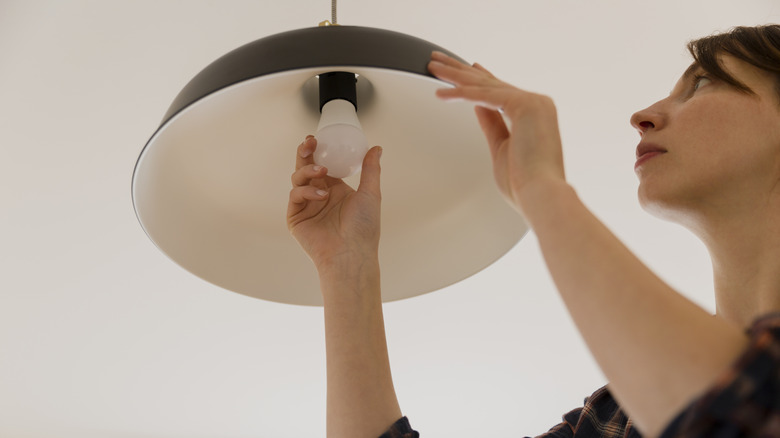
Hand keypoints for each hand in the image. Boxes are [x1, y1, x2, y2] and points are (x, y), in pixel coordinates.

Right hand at [287, 135, 382, 273]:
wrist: (351, 254)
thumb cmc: (364, 229)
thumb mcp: (371, 194)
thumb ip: (371, 169)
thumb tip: (376, 148)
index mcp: (336, 190)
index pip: (323, 164)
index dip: (318, 151)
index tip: (318, 138)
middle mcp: (319, 196)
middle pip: (306, 167)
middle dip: (305, 153)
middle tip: (310, 143)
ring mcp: (306, 206)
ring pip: (298, 178)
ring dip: (307, 170)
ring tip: (321, 172)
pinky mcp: (295, 217)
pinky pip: (295, 196)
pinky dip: (306, 191)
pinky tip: (321, 196)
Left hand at [427, 51, 565, 214]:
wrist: (541, 195)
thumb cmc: (524, 183)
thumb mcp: (501, 147)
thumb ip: (492, 125)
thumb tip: (479, 108)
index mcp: (535, 114)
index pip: (501, 91)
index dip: (480, 79)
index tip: (467, 68)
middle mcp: (537, 103)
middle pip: (490, 83)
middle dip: (461, 71)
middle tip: (438, 61)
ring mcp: (533, 102)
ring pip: (485, 85)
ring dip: (455, 76)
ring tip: (433, 68)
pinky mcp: (524, 105)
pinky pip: (484, 96)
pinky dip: (461, 94)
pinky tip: (441, 93)